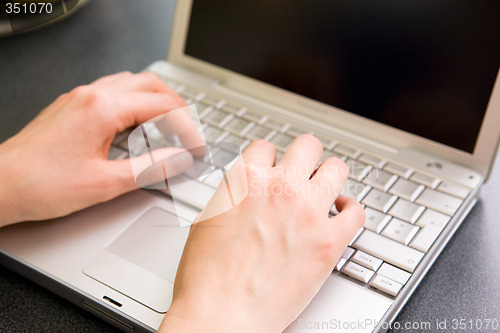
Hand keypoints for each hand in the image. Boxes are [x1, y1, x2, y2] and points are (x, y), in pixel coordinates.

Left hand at [0, 71, 203, 225]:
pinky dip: (133, 102)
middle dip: (176, 105)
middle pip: (149, 84)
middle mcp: (91, 95)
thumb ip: (150, 169)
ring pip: (130, 83)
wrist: (1, 186)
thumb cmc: (41, 184)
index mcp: (102, 109)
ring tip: (167, 125)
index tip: (195, 145)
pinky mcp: (71, 106)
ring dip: (154, 100)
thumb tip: (179, 160)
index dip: (186, 126)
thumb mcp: (106, 183)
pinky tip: (134, 124)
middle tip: (188, 129)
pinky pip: (111, 90)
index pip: (161, 107)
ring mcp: (79, 97)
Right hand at [160, 135, 364, 332]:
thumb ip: (232, 197)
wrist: (222, 315)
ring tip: (326, 189)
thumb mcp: (206, 220)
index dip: (270, 158)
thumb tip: (243, 192)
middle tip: (304, 170)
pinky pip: (356, 212)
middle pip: (307, 145)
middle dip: (305, 157)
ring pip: (336, 168)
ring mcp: (308, 212)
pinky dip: (350, 211)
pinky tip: (341, 216)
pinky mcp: (329, 242)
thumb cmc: (206, 278)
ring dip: (330, 177)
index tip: (273, 168)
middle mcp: (279, 189)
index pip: (266, 147)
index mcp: (245, 181)